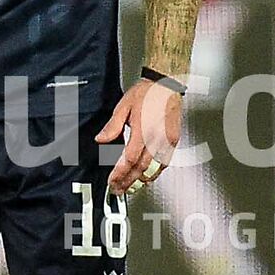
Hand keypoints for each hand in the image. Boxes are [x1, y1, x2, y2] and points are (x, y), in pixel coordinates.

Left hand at [98, 77, 181, 194]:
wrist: (166, 84)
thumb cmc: (147, 93)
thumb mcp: (123, 106)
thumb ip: (112, 126)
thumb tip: (101, 139)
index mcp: (143, 130)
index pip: (130, 159)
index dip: (120, 173)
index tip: (112, 181)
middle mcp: (157, 138)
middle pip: (142, 168)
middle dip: (129, 182)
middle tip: (119, 190)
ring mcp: (167, 141)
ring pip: (155, 169)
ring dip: (142, 181)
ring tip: (131, 188)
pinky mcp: (173, 140)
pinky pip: (164, 163)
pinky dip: (155, 173)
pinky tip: (147, 176)